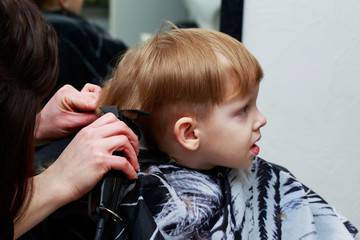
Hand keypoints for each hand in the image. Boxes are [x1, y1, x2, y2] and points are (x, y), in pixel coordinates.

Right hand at [14, 112, 138, 238]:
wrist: (56, 184)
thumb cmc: (67, 170)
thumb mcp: (78, 145)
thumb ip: (93, 139)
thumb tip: (112, 142)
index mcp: (87, 131)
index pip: (110, 117)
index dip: (124, 127)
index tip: (127, 137)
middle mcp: (92, 136)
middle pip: (121, 126)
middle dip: (133, 138)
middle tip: (135, 149)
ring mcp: (96, 148)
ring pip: (125, 141)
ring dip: (133, 154)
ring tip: (133, 163)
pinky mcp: (100, 161)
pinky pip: (124, 162)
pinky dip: (131, 169)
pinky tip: (130, 174)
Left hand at [35, 84, 101, 141]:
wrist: (41, 128)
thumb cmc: (52, 127)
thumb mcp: (72, 125)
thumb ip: (90, 118)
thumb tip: (105, 114)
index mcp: (67, 94)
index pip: (92, 101)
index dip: (100, 111)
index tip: (106, 120)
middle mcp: (70, 89)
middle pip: (95, 98)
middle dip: (97, 109)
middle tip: (96, 121)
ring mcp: (73, 90)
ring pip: (95, 96)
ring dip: (95, 106)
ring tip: (88, 116)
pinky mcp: (76, 94)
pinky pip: (91, 94)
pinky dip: (93, 101)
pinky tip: (88, 110)